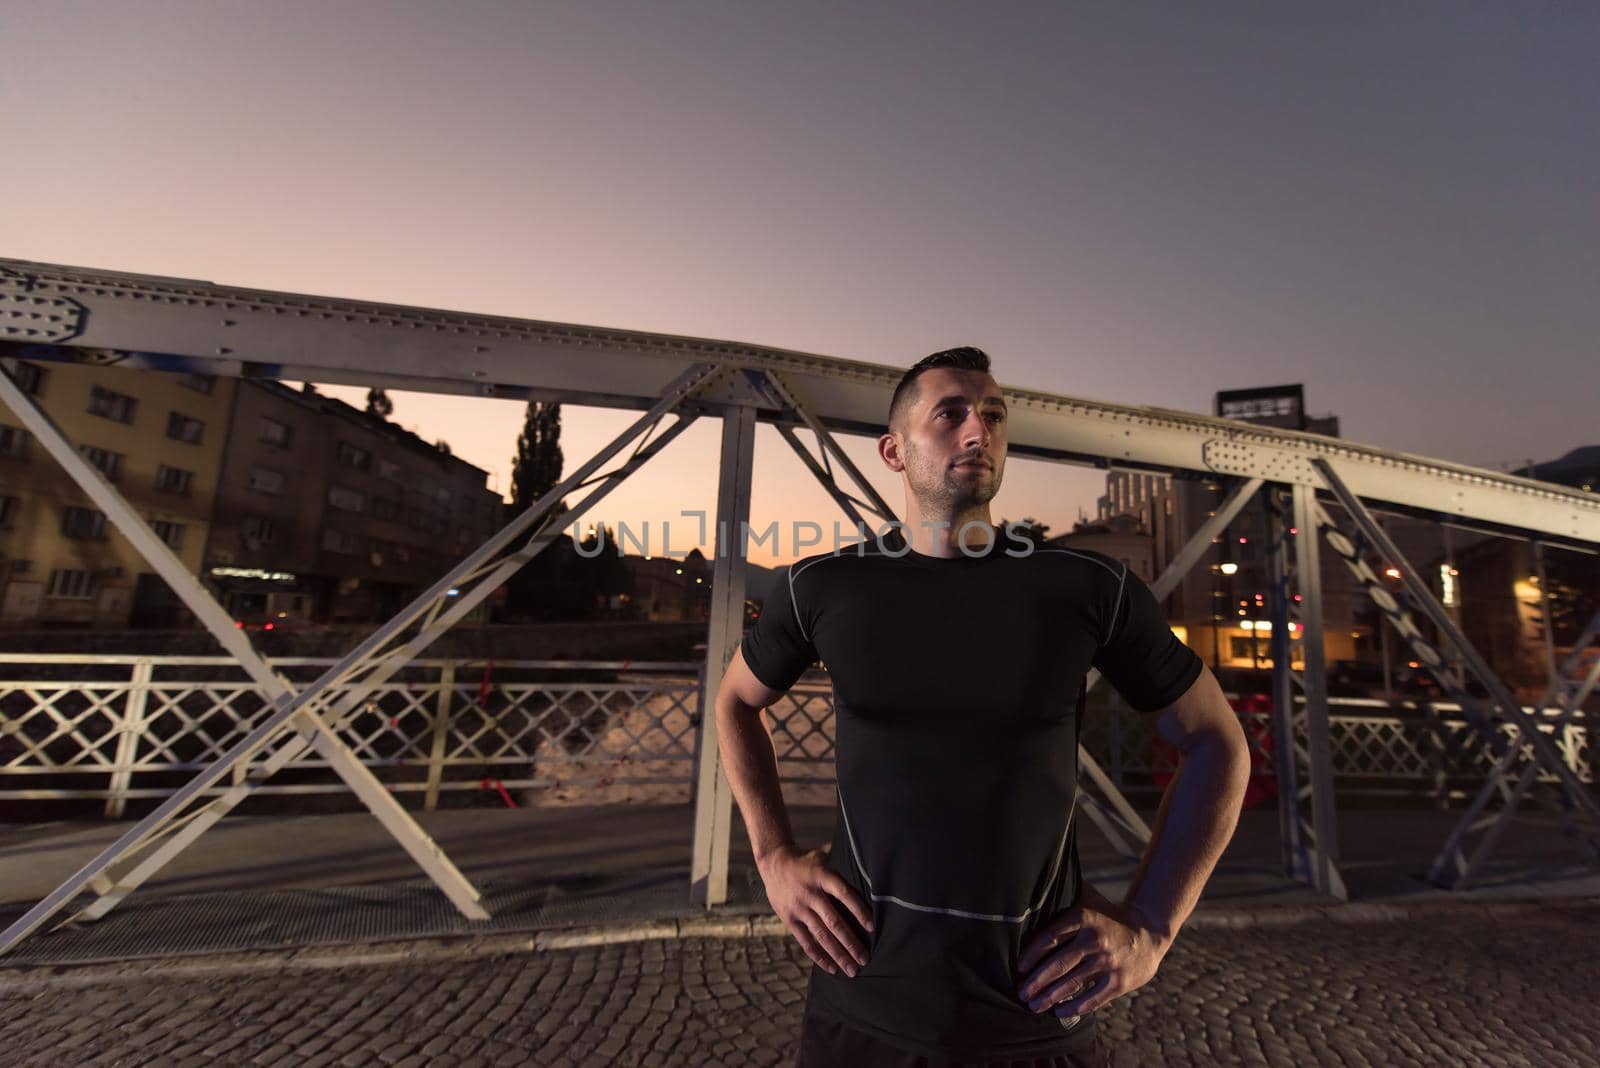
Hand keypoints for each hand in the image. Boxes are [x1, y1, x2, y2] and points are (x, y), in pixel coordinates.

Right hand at [757, 842, 872, 977]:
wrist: (773, 864)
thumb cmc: (806, 861)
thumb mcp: (823, 854)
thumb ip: (843, 858)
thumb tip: (868, 857)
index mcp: (822, 877)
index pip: (843, 894)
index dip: (858, 910)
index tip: (872, 927)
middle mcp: (810, 894)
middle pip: (834, 922)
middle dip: (851, 943)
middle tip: (865, 959)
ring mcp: (799, 909)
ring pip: (821, 936)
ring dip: (838, 955)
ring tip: (853, 970)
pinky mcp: (789, 920)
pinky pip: (806, 942)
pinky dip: (819, 957)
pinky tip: (832, 968)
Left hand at [1014, 882, 1168, 1018]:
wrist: (1147, 932)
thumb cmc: (1106, 915)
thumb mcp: (1088, 897)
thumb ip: (1063, 893)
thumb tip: (1030, 884)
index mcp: (1084, 917)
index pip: (1051, 937)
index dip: (1032, 954)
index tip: (1019, 967)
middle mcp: (1095, 940)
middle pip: (1059, 964)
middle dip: (1037, 981)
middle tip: (1021, 992)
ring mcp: (1109, 962)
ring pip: (1073, 983)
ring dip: (1050, 997)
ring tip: (1034, 1006)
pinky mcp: (1119, 982)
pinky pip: (1093, 999)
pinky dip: (1075, 1008)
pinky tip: (1059, 1012)